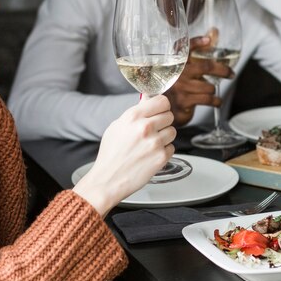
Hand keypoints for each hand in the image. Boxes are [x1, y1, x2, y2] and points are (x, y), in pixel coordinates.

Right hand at [73, 95, 175, 215]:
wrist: (109, 179)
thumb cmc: (111, 154)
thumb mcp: (117, 126)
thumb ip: (135, 113)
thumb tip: (148, 101)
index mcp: (133, 116)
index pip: (162, 101)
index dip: (161, 106)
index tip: (159, 110)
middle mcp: (145, 127)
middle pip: (169, 115)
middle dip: (163, 122)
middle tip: (153, 130)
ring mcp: (155, 142)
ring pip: (172, 131)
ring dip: (164, 137)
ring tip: (150, 144)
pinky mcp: (161, 157)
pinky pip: (171, 147)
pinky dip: (164, 151)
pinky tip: (151, 155)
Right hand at [165, 36, 229, 125]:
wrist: (162, 109)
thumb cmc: (176, 86)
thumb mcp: (184, 68)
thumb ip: (198, 50)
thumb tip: (213, 32)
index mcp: (175, 63)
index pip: (184, 48)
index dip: (196, 42)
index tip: (208, 40)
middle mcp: (176, 74)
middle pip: (206, 66)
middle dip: (223, 70)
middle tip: (230, 73)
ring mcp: (179, 88)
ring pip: (209, 86)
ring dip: (214, 90)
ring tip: (213, 92)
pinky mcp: (184, 102)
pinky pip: (207, 99)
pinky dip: (216, 101)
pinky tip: (216, 101)